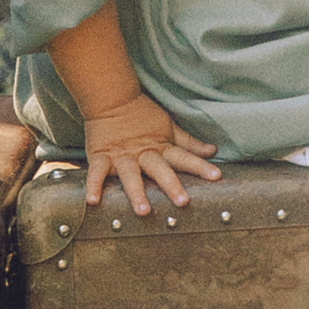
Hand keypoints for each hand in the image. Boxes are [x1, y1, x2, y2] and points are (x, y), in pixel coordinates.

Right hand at [78, 92, 218, 217]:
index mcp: (161, 146)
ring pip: (130, 175)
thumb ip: (189, 144)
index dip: (199, 166)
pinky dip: (93, 186)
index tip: (216, 177)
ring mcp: (122, 156)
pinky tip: (93, 201)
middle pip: (159, 169)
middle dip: (171, 184)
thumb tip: (213, 151)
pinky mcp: (101, 156)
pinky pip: (96, 173)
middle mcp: (143, 153)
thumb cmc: (142, 115)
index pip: (183, 157)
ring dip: (136, 192)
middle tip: (183, 201)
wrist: (112, 98)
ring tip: (143, 211)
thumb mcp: (169, 128)